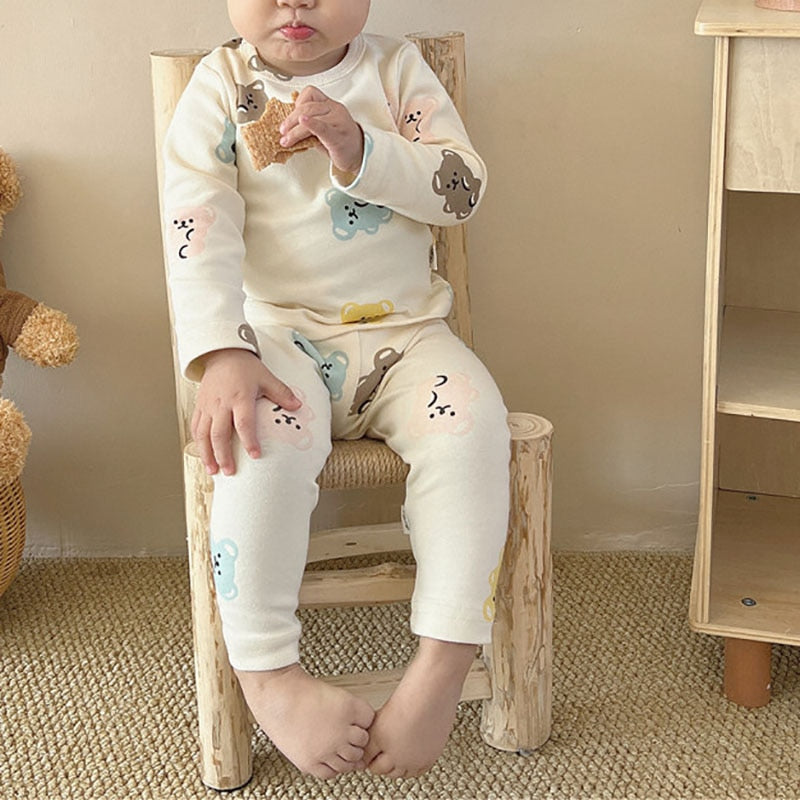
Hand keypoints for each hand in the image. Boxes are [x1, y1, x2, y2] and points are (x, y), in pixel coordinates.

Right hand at [191, 349, 299, 475]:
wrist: (222, 353)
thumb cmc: (245, 367)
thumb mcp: (266, 377)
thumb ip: (281, 393)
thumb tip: (298, 406)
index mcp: (240, 397)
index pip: (244, 423)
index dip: (249, 441)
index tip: (255, 455)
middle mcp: (221, 404)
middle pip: (219, 434)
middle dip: (223, 455)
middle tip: (229, 472)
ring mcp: (208, 406)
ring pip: (203, 434)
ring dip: (207, 454)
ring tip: (213, 471)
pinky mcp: (199, 406)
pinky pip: (196, 427)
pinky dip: (198, 443)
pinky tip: (204, 455)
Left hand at [279, 86, 363, 176]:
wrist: (360, 156)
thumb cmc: (341, 143)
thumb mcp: (323, 130)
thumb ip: (309, 126)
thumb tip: (289, 128)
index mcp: (330, 105)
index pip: (310, 93)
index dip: (297, 103)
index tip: (292, 118)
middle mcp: (335, 110)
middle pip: (307, 107)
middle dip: (290, 120)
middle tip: (283, 132)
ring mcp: (338, 122)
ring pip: (310, 118)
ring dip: (294, 131)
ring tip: (287, 140)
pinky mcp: (338, 136)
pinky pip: (323, 127)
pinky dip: (311, 124)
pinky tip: (303, 122)